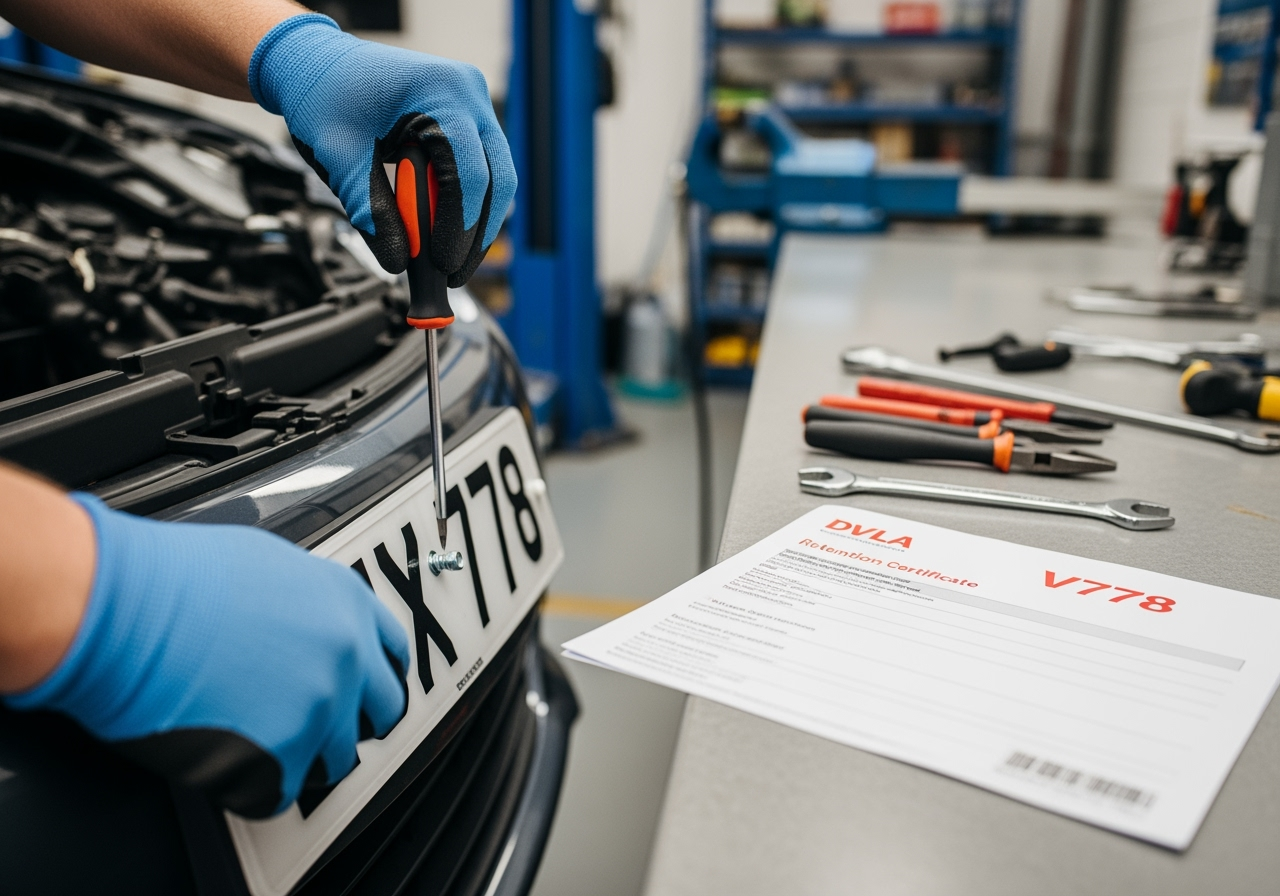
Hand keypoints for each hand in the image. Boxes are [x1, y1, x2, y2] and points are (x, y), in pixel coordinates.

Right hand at [5, 495, 409, 817]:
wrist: (126, 610)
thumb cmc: (174, 580)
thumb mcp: (269, 562)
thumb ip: (308, 601)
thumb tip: (308, 622)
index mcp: (347, 602)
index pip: (393, 653)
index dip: (374, 676)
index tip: (363, 690)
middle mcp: (347, 654)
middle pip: (384, 709)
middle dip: (353, 722)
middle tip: (315, 724)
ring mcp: (320, 706)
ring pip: (338, 757)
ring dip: (305, 755)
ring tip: (257, 738)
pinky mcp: (283, 754)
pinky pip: (283, 790)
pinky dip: (256, 783)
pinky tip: (227, 754)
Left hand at [249, 13, 515, 286]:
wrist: (317, 63)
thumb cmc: (325, 95)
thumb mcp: (341, 158)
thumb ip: (372, 211)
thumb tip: (399, 261)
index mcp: (441, 92)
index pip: (469, 174)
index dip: (459, 227)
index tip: (442, 264)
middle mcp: (468, 93)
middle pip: (497, 179)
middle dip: (477, 234)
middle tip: (452, 273)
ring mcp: (474, 104)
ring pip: (497, 177)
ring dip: (476, 222)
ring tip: (450, 259)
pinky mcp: (469, 118)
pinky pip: (484, 169)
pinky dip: (469, 203)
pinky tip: (449, 232)